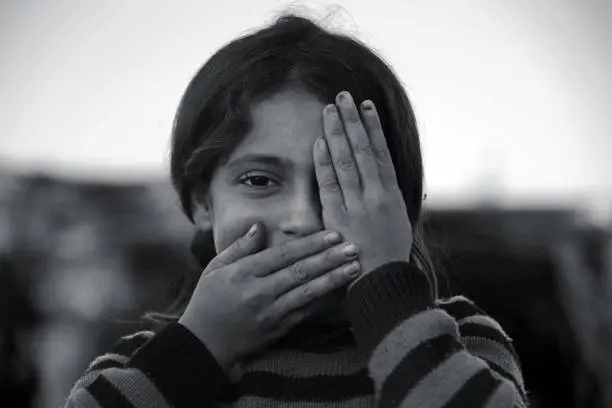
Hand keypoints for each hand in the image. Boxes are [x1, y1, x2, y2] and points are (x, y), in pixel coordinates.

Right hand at [178, 223, 361, 372]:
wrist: (203, 344)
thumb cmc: (207, 301)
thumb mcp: (215, 268)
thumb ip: (240, 247)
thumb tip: (260, 226)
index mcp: (244, 273)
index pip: (284, 254)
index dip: (310, 244)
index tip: (332, 234)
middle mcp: (260, 292)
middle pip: (301, 271)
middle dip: (330, 258)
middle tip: (353, 246)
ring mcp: (271, 312)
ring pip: (308, 292)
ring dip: (334, 278)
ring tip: (355, 266)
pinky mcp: (279, 329)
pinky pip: (306, 312)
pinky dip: (325, 301)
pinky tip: (341, 291)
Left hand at [313, 91, 412, 287]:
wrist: (382, 281)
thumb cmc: (389, 252)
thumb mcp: (398, 219)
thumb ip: (387, 194)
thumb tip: (380, 171)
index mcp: (392, 194)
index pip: (381, 152)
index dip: (373, 127)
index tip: (366, 105)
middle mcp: (376, 195)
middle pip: (363, 150)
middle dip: (352, 121)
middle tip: (343, 97)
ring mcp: (356, 205)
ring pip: (346, 161)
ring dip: (337, 133)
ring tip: (330, 110)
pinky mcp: (338, 217)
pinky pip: (329, 185)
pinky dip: (324, 163)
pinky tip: (319, 142)